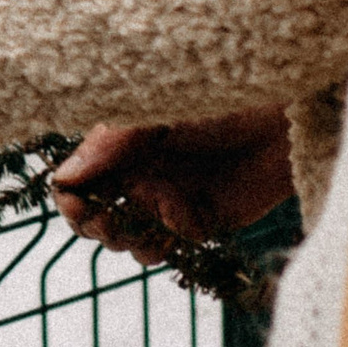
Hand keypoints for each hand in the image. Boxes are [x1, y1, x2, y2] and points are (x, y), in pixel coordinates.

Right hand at [50, 105, 293, 264]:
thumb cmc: (221, 98)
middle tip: (111, 224)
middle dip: (99, 226)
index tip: (78, 207)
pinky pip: (168, 248)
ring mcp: (167, 202)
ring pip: (130, 242)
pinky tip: (181, 220)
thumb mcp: (157, 114)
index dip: (71, 200)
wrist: (284, 119)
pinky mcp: (197, 224)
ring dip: (133, 240)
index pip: (76, 183)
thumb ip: (111, 145)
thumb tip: (64, 178)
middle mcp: (139, 175)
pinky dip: (168, 241)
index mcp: (121, 146)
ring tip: (150, 224)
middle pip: (97, 220)